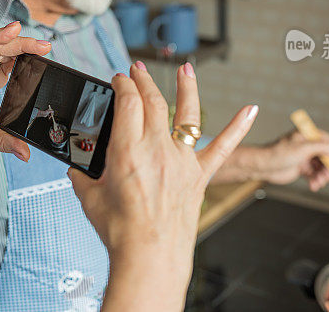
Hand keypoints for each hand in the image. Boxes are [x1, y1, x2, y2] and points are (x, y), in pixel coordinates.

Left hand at [0, 21, 51, 159]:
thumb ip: (1, 143)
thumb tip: (25, 152)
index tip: (15, 29)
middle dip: (19, 44)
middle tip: (44, 46)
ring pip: (0, 53)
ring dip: (21, 48)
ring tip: (43, 49)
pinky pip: (3, 63)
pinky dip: (18, 58)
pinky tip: (32, 58)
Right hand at [68, 61, 257, 310]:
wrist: (149, 258)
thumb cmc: (120, 232)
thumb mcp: (90, 199)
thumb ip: (83, 177)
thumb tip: (77, 170)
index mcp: (127, 150)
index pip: (128, 101)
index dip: (123, 84)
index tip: (119, 79)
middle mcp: (157, 149)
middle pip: (154, 100)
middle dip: (144, 80)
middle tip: (138, 70)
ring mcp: (181, 161)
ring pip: (188, 114)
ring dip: (187, 87)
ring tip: (186, 68)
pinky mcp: (199, 176)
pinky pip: (223, 148)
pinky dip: (238, 127)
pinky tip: (251, 110)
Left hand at [252, 129, 328, 190]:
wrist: (262, 166)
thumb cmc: (278, 153)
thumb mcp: (303, 149)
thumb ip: (323, 148)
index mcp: (308, 135)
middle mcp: (307, 145)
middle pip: (327, 157)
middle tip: (327, 178)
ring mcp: (305, 157)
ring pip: (322, 167)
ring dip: (322, 176)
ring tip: (317, 182)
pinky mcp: (301, 167)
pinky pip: (314, 174)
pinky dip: (316, 180)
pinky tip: (313, 185)